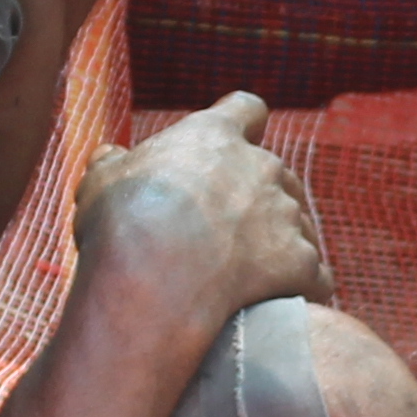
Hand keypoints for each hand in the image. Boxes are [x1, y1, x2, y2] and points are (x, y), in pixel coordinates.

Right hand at [73, 92, 333, 341]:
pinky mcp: (301, 264)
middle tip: (225, 231)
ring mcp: (287, 216)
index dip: (242, 123)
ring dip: (279, 244)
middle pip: (276, 173)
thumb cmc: (123, 223)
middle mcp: (262, 168)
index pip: (245, 109)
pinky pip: (314, 277)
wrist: (156, 279)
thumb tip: (109, 156)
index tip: (235, 139)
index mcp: (215, 137)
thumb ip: (112, 163)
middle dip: (258, 197)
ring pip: (297, 225)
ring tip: (247, 278)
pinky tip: (279, 307)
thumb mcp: (101, 181)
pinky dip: (301, 289)